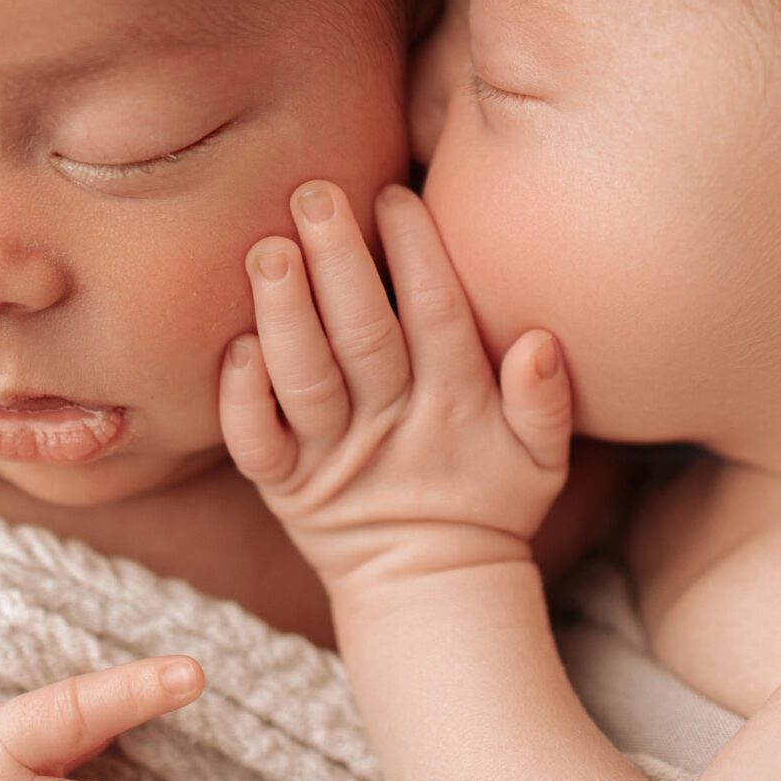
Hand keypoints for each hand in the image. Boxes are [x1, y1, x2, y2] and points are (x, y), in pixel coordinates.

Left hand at [217, 180, 571, 596]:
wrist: (432, 588)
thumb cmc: (488, 496)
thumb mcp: (542, 459)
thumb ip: (546, 401)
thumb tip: (541, 340)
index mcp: (457, 404)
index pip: (436, 314)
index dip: (416, 253)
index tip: (393, 194)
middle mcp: (390, 424)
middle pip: (363, 336)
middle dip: (337, 260)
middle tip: (313, 191)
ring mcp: (332, 457)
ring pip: (304, 381)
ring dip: (284, 314)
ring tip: (266, 250)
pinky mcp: (284, 488)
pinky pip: (254, 444)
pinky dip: (242, 398)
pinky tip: (234, 344)